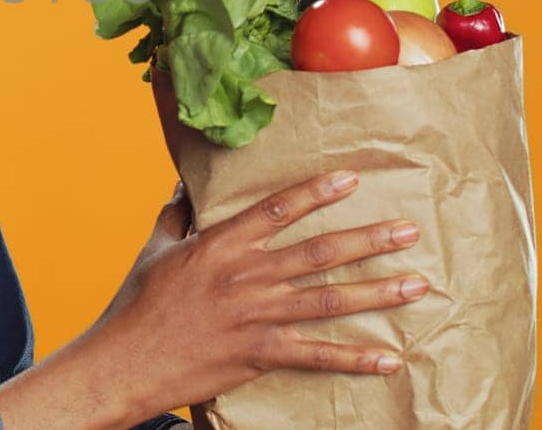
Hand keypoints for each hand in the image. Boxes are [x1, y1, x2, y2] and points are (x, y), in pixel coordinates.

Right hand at [86, 169, 425, 419]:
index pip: (277, 209)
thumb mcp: (155, 249)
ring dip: (376, 292)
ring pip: (328, 300)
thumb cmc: (136, 304)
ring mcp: (255, 317)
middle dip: (368, 240)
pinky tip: (389, 358)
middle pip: (318, 253)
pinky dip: (355, 358)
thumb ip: (176, 215)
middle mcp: (244, 277)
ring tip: (416, 285)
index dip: (317, 192)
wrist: (125, 361)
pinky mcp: (259, 354)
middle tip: (408, 231)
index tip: (352, 180)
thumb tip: (185, 184)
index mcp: (219, 245)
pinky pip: (317, 356)